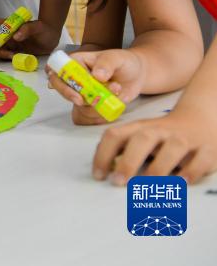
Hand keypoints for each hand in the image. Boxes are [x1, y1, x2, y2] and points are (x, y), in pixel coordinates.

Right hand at [0, 17, 60, 58]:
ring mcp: (10, 43)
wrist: (52, 38)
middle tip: (8, 53)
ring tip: (14, 56)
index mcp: (9, 24)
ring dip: (2, 54)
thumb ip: (27, 29)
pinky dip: (8, 58)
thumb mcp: (38, 27)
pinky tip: (17, 58)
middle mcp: (6, 34)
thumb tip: (16, 37)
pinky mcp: (14, 51)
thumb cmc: (44, 28)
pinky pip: (5, 56)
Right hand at [46, 49, 143, 125]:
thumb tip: (97, 75)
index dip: (60, 82)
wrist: (136, 74)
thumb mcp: (116, 58)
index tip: (74, 92)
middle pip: (61, 89)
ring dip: (95, 105)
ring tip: (116, 91)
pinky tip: (114, 103)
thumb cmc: (124, 61)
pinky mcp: (92, 105)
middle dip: (71, 96)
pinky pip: (89, 116)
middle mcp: (76, 78)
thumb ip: (106, 64)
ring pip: (77, 106)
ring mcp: (83, 93)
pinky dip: (101, 115)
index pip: (58, 71)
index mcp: (76, 62)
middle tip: (84, 101)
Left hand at [92, 105, 216, 184]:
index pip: (115, 135)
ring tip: (149, 185)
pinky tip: (183, 183)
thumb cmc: (162, 135)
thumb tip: (102, 169)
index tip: (99, 176)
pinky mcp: (207, 149)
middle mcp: (161, 131)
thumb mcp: (139, 136)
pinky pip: (202, 158)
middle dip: (129, 161)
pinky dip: (193, 171)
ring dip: (160, 167)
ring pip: (173, 147)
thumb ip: (121, 149)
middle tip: (119, 181)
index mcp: (139, 128)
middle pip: (143, 139)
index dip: (103, 154)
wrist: (199, 119)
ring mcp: (184, 139)